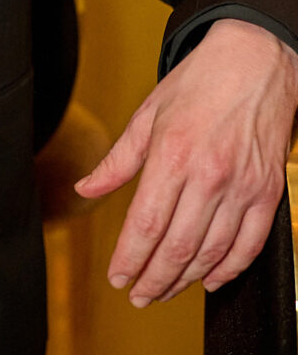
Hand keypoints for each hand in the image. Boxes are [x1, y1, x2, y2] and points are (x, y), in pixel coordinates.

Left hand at [75, 18, 297, 306]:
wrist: (256, 60)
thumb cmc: (201, 82)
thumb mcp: (148, 114)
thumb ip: (118, 160)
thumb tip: (87, 188)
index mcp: (172, 154)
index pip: (145, 224)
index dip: (129, 258)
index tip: (118, 276)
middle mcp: (209, 175)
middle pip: (177, 246)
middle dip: (154, 279)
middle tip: (139, 294)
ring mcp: (243, 186)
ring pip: (212, 252)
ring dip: (186, 280)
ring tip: (165, 290)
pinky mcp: (268, 192)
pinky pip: (249, 244)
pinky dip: (229, 269)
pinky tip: (210, 279)